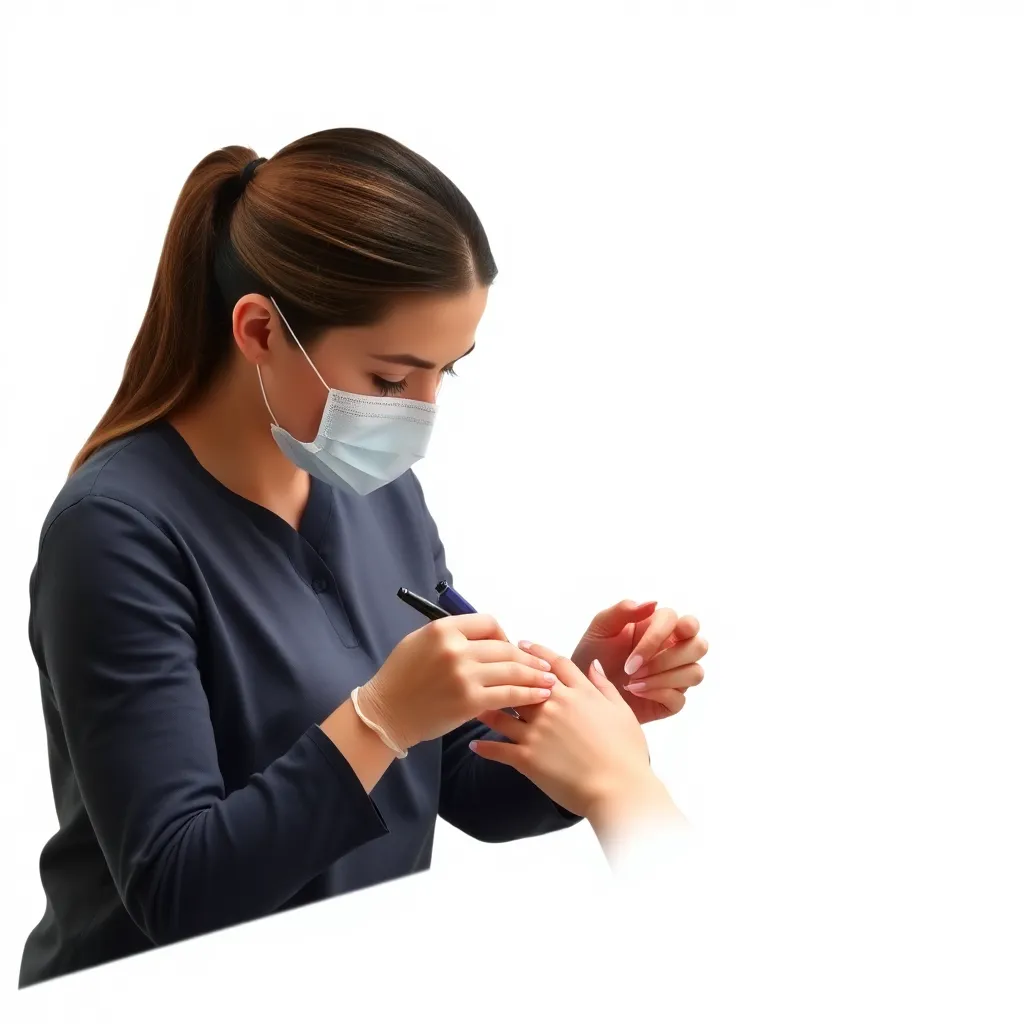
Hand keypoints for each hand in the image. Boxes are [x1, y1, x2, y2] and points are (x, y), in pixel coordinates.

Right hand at [359, 615, 555, 750]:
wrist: (387, 712)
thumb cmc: (402, 676)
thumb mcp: (420, 642)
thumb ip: (452, 635)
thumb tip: (487, 638)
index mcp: (444, 629)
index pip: (489, 623)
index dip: (504, 636)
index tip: (509, 648)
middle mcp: (456, 648)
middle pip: (505, 648)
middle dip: (528, 659)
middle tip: (544, 666)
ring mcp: (464, 675)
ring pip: (512, 670)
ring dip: (535, 675)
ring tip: (549, 680)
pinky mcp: (470, 701)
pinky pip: (508, 694)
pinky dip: (527, 695)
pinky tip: (539, 696)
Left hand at [470, 643, 670, 823]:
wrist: (619, 789)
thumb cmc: (626, 753)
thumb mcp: (621, 711)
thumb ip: (603, 685)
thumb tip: (593, 664)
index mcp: (578, 693)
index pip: (552, 665)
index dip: (535, 653)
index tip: (521, 645)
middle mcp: (553, 706)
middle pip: (520, 682)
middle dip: (502, 673)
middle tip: (488, 666)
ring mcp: (537, 731)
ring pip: (502, 712)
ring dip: (485, 706)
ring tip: (471, 700)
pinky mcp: (527, 758)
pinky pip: (498, 749)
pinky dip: (484, 748)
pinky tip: (473, 745)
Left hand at [571, 600, 707, 723]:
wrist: (584, 687)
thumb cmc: (593, 653)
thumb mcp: (601, 628)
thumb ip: (622, 611)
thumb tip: (653, 603)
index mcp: (662, 627)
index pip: (685, 623)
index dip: (660, 638)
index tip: (631, 657)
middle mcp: (675, 649)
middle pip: (700, 646)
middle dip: (667, 659)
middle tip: (634, 670)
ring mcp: (676, 675)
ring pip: (695, 673)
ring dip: (662, 678)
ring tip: (632, 683)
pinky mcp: (671, 700)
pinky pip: (681, 699)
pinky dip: (657, 695)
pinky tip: (635, 692)